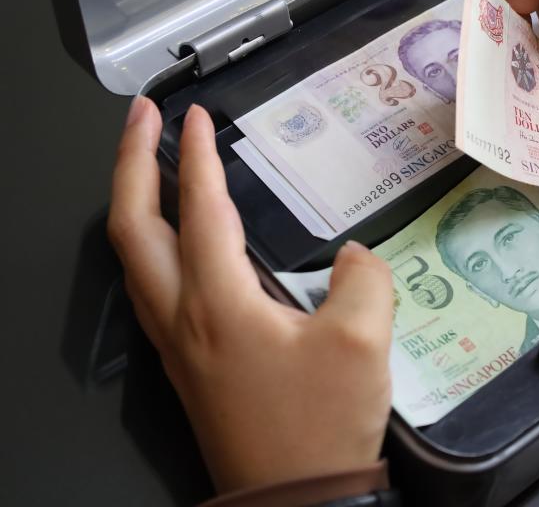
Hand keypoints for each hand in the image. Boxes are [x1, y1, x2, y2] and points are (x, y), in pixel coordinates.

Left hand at [108, 98, 392, 493]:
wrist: (299, 498)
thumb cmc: (321, 425)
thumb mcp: (363, 342)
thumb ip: (363, 280)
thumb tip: (352, 258)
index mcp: (219, 303)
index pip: (198, 209)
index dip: (194, 155)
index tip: (195, 116)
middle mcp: (183, 318)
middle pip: (131, 227)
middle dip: (129, 162)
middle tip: (140, 118)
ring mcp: (177, 344)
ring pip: (132, 259)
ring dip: (132, 202)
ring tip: (147, 166)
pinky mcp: (187, 364)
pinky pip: (151, 287)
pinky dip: (149, 243)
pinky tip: (174, 241)